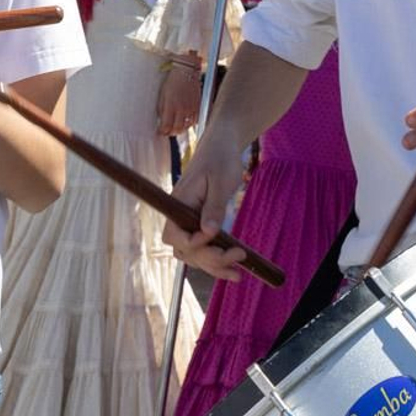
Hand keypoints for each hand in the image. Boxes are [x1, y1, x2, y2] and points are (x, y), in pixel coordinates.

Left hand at [157, 58, 201, 135]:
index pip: (166, 127)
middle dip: (171, 132)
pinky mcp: (198, 106)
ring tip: (176, 126)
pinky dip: (190, 123)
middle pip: (177, 129)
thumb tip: (161, 120)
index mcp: (171, 106)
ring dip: (180, 129)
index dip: (162, 131)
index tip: (160, 131)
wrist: (186, 71)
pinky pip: (195, 121)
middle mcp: (182, 109)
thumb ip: (162, 109)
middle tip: (167, 131)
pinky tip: (186, 121)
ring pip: (186, 127)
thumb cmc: (172, 81)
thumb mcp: (162, 95)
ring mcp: (191, 108)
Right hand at [162, 132, 248, 280]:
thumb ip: (214, 207)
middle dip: (210, 259)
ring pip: (193, 254)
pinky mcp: (199, 223)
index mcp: (178, 204)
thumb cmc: (221, 157)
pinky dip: (215, 260)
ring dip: (213, 265)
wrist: (223, 144)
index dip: (196, 243)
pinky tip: (233, 268)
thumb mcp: (221, 181)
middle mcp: (179, 216)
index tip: (217, 236)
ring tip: (237, 271)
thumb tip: (209, 233)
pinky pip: (202, 248)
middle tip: (238, 256)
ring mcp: (188, 221)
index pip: (176, 237)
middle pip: (185, 251)